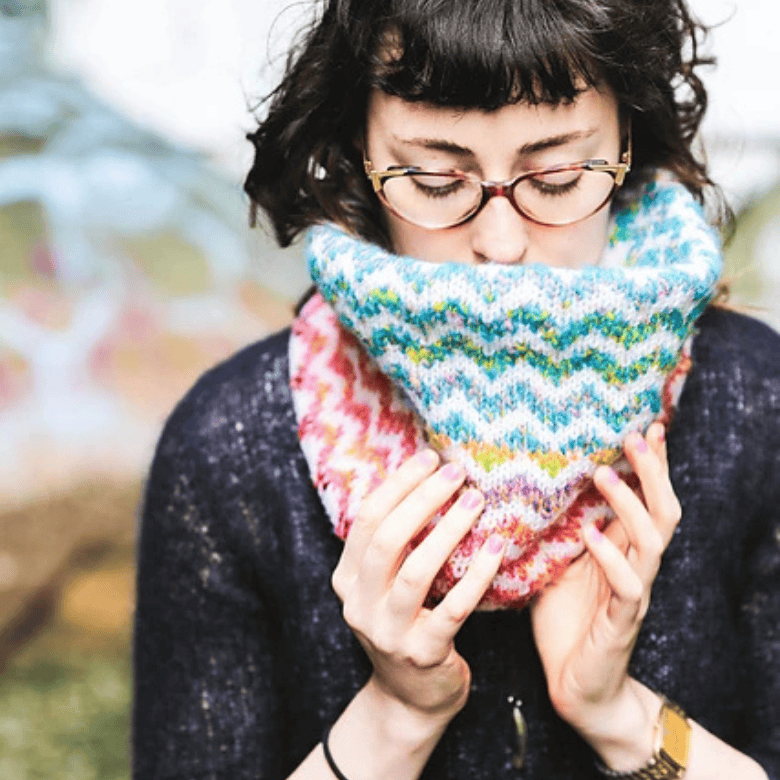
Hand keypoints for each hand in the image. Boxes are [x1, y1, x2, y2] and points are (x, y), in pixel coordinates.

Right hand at [331, 450, 505, 720]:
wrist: (408, 699)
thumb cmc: (405, 624)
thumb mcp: (385, 584)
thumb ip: (395, 543)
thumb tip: (427, 478)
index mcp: (347, 578)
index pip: (368, 518)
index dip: (399, 483)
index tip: (430, 457)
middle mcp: (359, 603)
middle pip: (387, 539)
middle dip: (422, 498)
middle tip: (456, 473)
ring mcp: (387, 632)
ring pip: (415, 571)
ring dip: (448, 530)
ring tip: (476, 501)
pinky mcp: (422, 654)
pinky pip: (452, 609)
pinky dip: (476, 576)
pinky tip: (497, 548)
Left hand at [529, 422, 680, 761]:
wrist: (576, 684)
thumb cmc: (564, 621)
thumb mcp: (553, 564)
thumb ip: (551, 531)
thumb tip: (518, 487)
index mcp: (621, 549)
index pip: (646, 498)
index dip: (650, 464)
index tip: (645, 424)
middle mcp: (634, 565)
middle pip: (662, 510)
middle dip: (653, 471)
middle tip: (635, 434)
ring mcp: (633, 592)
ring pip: (652, 541)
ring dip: (630, 504)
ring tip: (605, 474)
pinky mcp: (621, 621)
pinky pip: (628, 586)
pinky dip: (611, 558)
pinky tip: (591, 535)